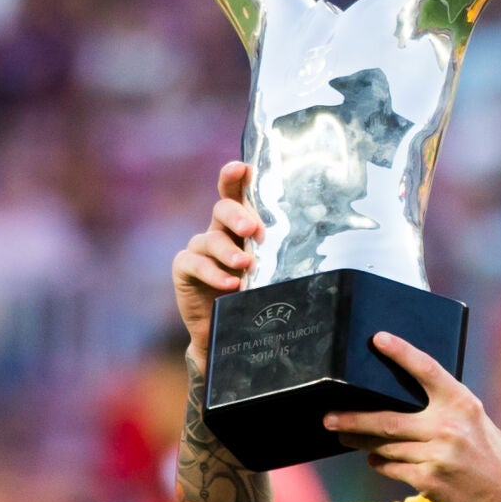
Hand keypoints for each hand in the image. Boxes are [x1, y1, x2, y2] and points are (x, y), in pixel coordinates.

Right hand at [172, 161, 260, 364]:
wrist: (230, 334)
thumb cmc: (256, 296)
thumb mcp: (272, 271)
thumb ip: (280, 255)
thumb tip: (316, 246)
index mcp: (239, 225)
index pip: (235, 193)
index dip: (235, 177)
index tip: (243, 168)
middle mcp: (218, 230)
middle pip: (222, 209)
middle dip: (237, 215)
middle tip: (252, 230)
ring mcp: (199, 249)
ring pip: (210, 238)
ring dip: (229, 251)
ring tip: (245, 264)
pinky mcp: (184, 269)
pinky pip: (194, 263)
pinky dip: (212, 272)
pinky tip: (229, 283)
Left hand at [324, 332, 500, 501]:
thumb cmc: (489, 455)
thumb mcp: (477, 422)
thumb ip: (447, 408)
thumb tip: (404, 392)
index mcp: (462, 404)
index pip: (427, 370)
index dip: (402, 352)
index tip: (378, 339)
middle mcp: (449, 427)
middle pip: (387, 419)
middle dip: (353, 419)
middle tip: (328, 417)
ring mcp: (437, 455)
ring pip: (384, 446)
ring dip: (361, 442)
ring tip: (344, 435)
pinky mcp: (428, 480)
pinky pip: (390, 467)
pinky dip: (379, 462)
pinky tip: (374, 458)